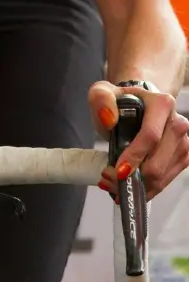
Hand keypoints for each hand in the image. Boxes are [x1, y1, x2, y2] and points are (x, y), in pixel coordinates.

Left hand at [89, 81, 188, 199]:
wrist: (136, 108)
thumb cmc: (120, 102)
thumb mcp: (102, 93)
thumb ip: (101, 99)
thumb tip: (108, 119)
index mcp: (162, 104)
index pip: (151, 135)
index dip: (135, 155)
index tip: (119, 171)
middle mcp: (178, 123)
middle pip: (158, 162)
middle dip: (133, 177)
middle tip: (108, 179)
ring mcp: (183, 143)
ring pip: (162, 176)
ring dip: (138, 186)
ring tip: (114, 184)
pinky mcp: (182, 158)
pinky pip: (166, 181)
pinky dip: (147, 188)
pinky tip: (130, 186)